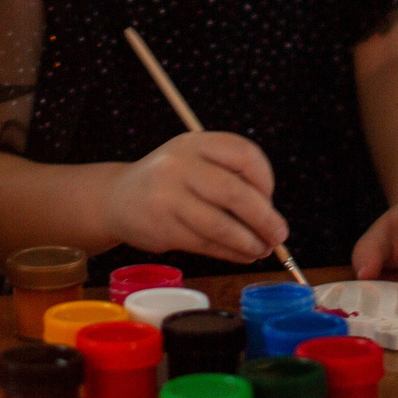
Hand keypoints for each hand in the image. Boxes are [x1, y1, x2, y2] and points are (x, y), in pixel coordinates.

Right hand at [105, 131, 285, 264]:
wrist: (118, 198)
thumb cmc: (171, 182)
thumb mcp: (195, 162)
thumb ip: (229, 178)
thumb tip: (271, 216)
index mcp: (196, 142)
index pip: (244, 154)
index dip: (265, 179)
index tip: (270, 199)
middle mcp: (179, 165)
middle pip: (234, 192)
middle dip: (264, 218)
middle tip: (279, 234)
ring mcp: (168, 196)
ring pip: (220, 224)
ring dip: (248, 242)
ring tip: (262, 249)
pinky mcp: (162, 227)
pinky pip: (206, 243)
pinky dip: (231, 252)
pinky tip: (243, 254)